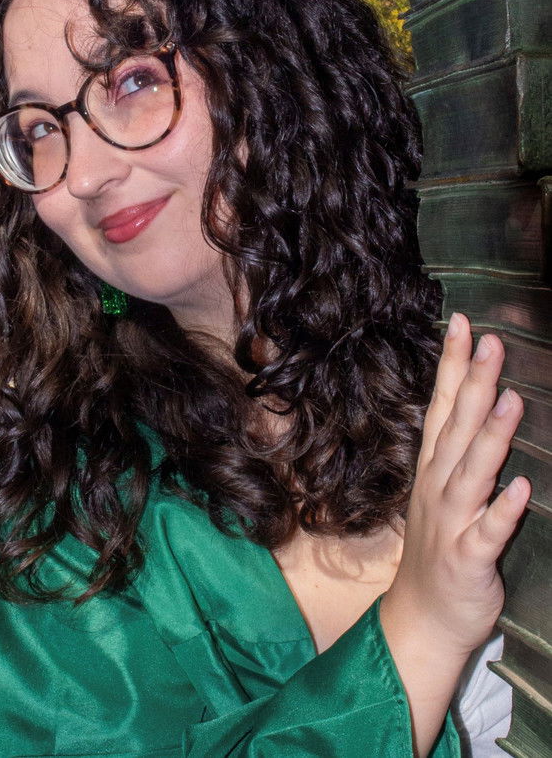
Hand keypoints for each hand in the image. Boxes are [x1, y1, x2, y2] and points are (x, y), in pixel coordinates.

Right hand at [380, 313, 530, 754]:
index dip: (453, 364)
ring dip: (491, 437)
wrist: (423, 619)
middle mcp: (438, 486)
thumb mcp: (445, 490)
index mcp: (434, 467)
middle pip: (457, 427)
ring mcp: (451, 522)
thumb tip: (482, 398)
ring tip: (511, 401)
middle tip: (491, 342)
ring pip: (471, 473)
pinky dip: (502, 512)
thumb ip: (461, 448)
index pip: (443, 405)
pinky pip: (487, 533)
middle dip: (475, 383)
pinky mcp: (467, 559)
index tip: (463, 323)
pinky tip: (520, 490)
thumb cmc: (440, 549)